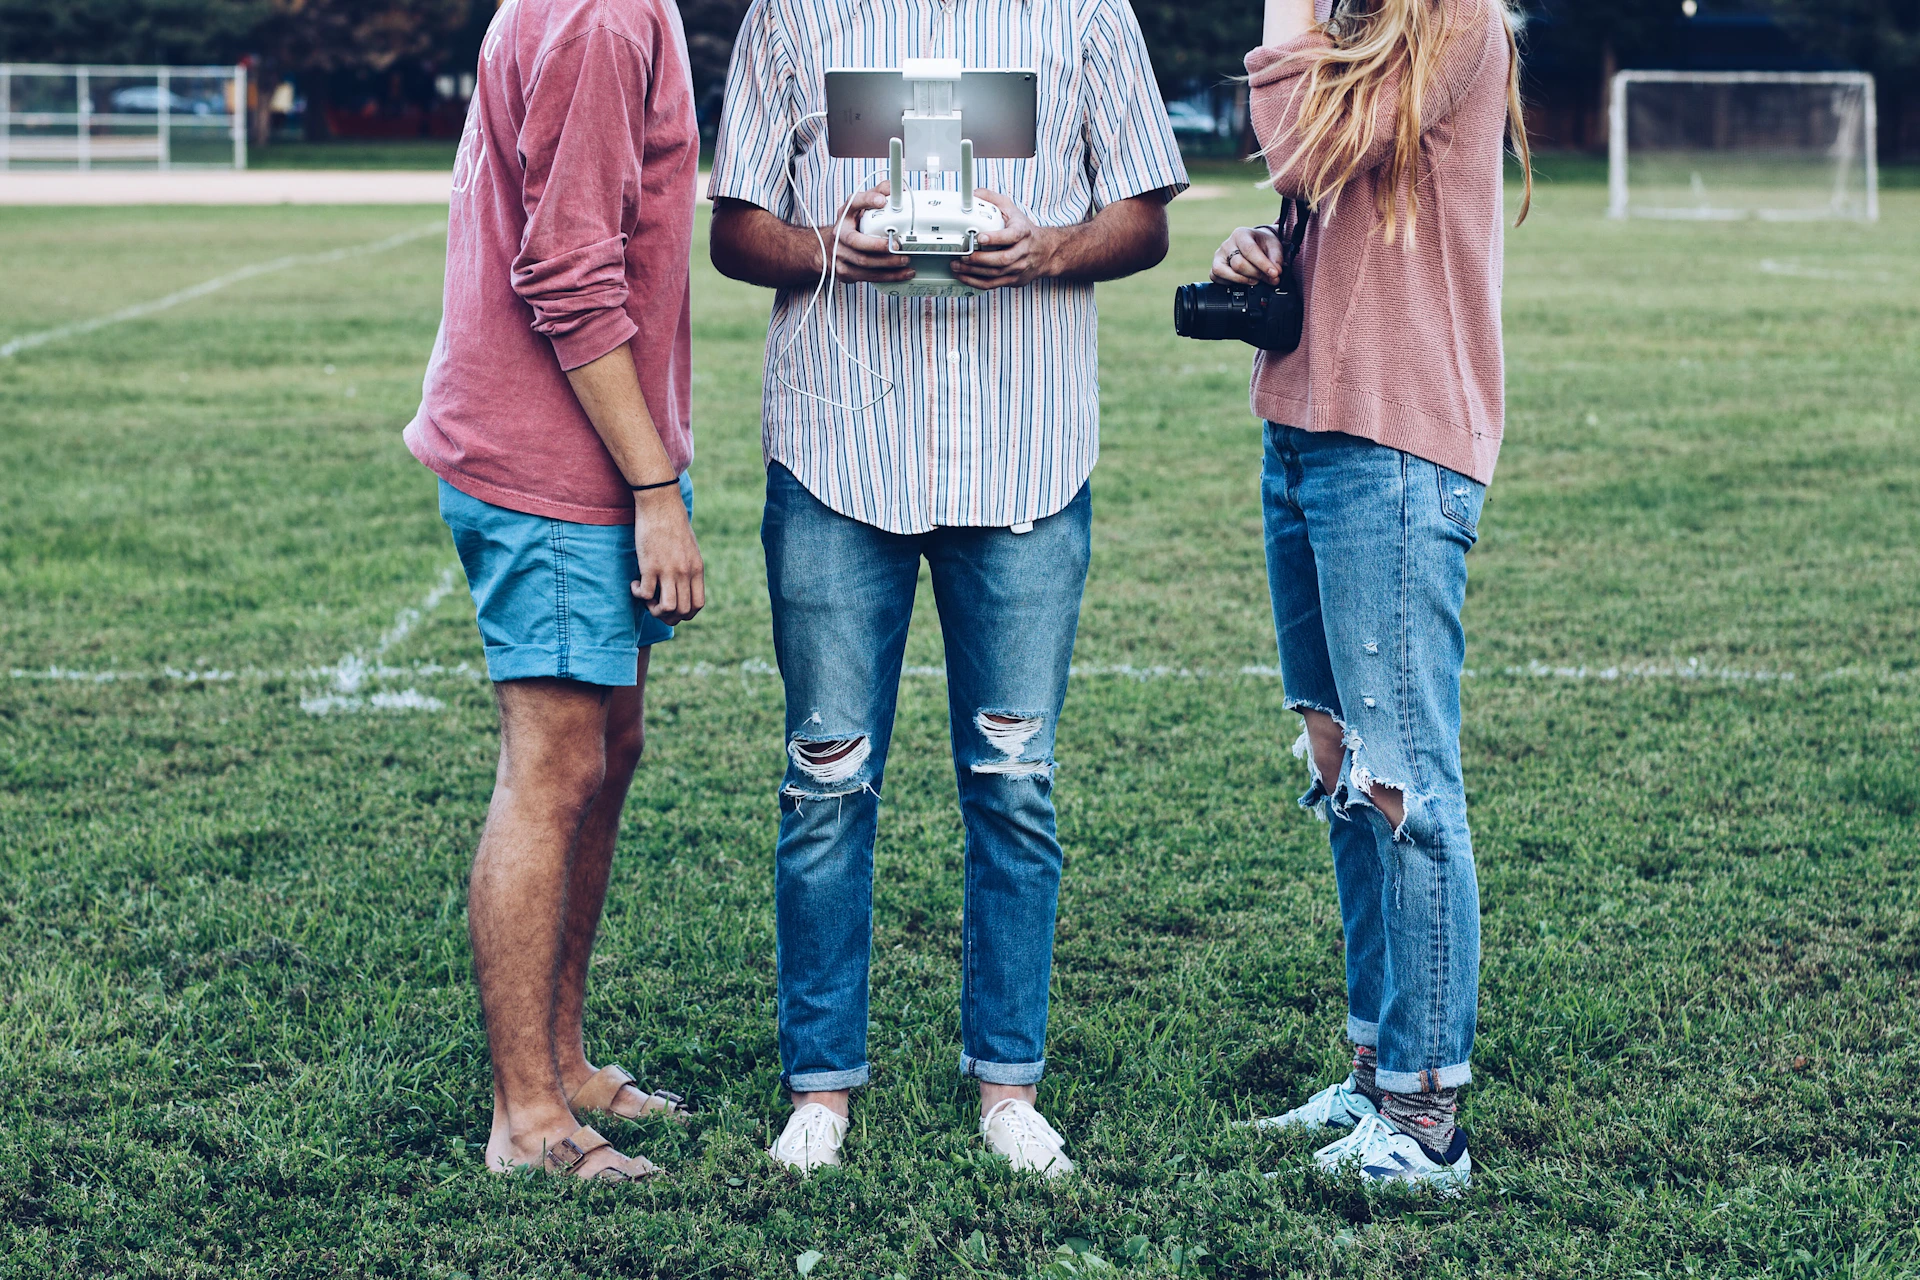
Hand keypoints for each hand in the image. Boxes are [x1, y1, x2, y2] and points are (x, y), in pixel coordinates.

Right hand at [632, 486, 705, 624]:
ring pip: (667, 608)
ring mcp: (668, 571)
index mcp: (696, 569)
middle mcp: (685, 573)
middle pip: (682, 611)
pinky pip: (645, 594)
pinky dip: (638, 595)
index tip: (673, 607)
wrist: (660, 504)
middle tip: (655, 604)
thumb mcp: (690, 548)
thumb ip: (689, 567)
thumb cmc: (672, 524)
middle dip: (668, 616)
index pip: (697, 605)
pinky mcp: (650, 566)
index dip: (685, 614)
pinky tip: (634, 584)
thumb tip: (684, 584)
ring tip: (646, 598)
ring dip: (654, 610)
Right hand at [827, 184, 915, 284]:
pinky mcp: (846, 272)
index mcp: (845, 214)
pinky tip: (903, 273)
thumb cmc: (851, 225)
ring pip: (864, 262)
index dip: (868, 201)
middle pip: (856, 241)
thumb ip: (877, 193)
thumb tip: (894, 187)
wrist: (830, 248)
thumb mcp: (861, 206)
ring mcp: (841, 255)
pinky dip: (888, 276)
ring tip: (905, 259)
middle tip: (897, 245)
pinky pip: (868, 276)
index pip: (854, 203)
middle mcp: (840, 234)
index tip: (882, 200)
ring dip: (887, 263)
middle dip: (878, 245)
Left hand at [950, 190, 1058, 290]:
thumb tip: (974, 194)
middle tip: (963, 255)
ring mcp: (1018, 268)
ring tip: (957, 266)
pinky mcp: (1013, 280)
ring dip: (973, 272)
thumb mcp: (1011, 209)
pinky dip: (976, 282)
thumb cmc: (1025, 230)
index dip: (995, 238)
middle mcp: (1022, 252)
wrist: (1045, 251)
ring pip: (996, 274)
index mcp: (1023, 232)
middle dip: (979, 259)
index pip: (1011, 236)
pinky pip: (993, 284)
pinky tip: (964, 277)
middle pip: (1002, 259)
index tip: (980, 237)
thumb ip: (992, 199)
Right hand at [1211, 226, 1285, 286]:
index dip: (1263, 264)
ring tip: (1255, 280)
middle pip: (1238, 264)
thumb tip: (1275, 275)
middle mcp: (1227, 244)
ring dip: (1242, 280)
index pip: (1249, 250)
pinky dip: (1229, 282)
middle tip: (1268, 278)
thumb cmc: (1264, 243)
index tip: (1275, 274)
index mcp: (1241, 234)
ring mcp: (1218, 256)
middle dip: (1255, 274)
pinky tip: (1242, 280)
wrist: (1256, 243)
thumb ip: (1276, 259)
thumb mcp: (1274, 246)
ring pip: (1223, 272)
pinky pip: (1216, 277)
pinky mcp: (1215, 267)